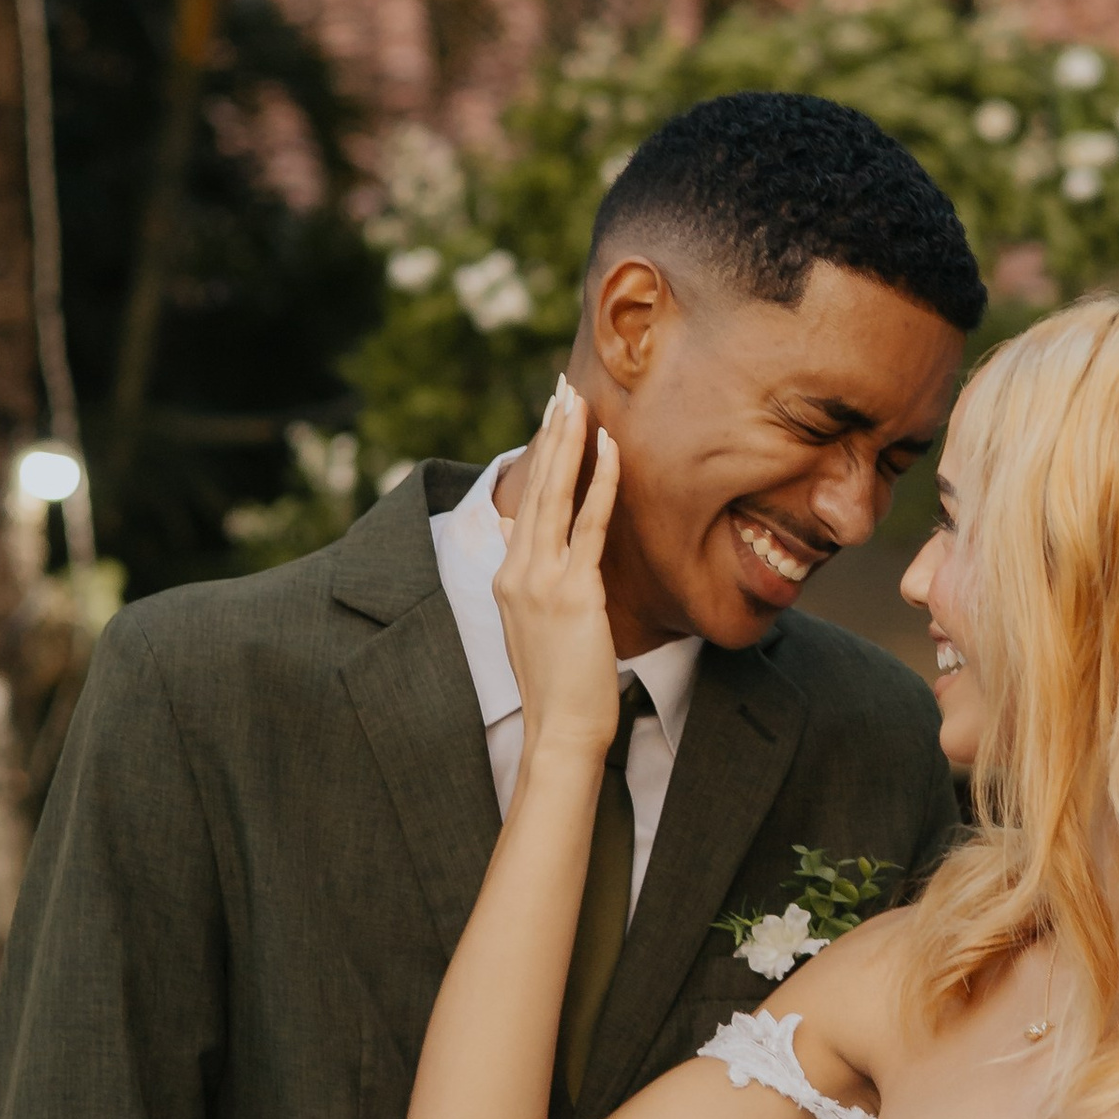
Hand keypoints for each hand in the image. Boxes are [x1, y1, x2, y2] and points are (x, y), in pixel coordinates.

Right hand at [494, 383, 622, 766]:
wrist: (560, 729)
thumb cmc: (561, 685)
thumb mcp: (538, 625)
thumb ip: (537, 581)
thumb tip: (531, 543)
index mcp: (508, 577)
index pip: (525, 502)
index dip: (539, 457)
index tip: (551, 418)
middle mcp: (516, 571)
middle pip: (533, 488)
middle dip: (549, 434)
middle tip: (560, 388)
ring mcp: (540, 580)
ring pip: (554, 496)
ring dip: (567, 444)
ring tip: (576, 401)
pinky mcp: (573, 593)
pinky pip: (589, 525)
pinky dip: (600, 483)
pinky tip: (610, 449)